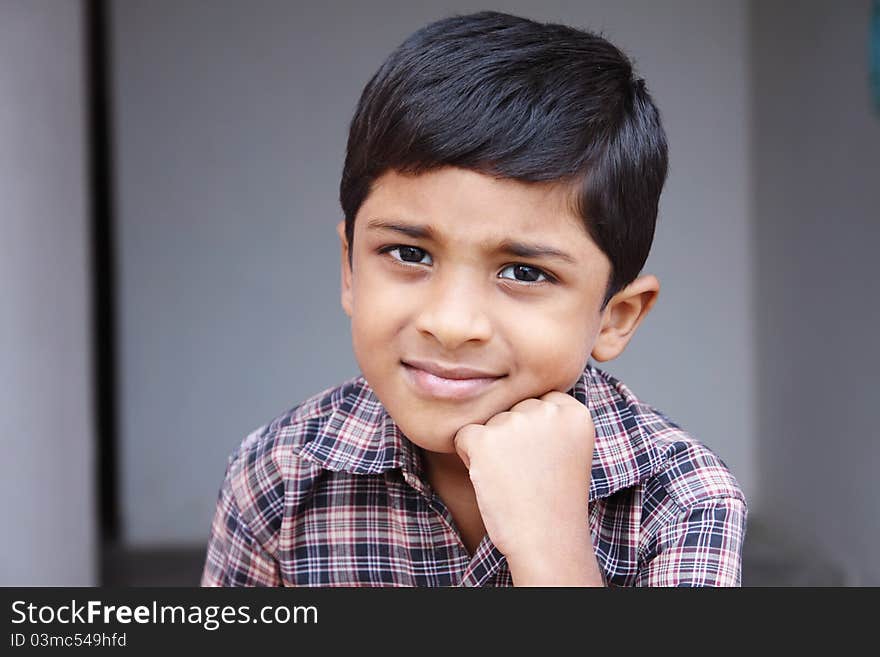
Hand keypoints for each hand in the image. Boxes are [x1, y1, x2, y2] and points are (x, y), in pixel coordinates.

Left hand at [453, 391, 602, 584]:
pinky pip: (464, 436)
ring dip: (492, 448)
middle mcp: (547, 410)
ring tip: (514, 478)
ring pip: (488, 423)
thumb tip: (511, 390)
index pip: (540, 402)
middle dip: (513, 438)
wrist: (546, 540)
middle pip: (513, 409)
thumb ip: (550, 417)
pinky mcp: (485, 439)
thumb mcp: (569, 448)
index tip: (547, 460)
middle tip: (529, 473)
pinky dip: (469, 457)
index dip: (536, 434)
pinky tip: (492, 478)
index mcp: (574, 411)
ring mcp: (515, 422)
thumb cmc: (554, 499)